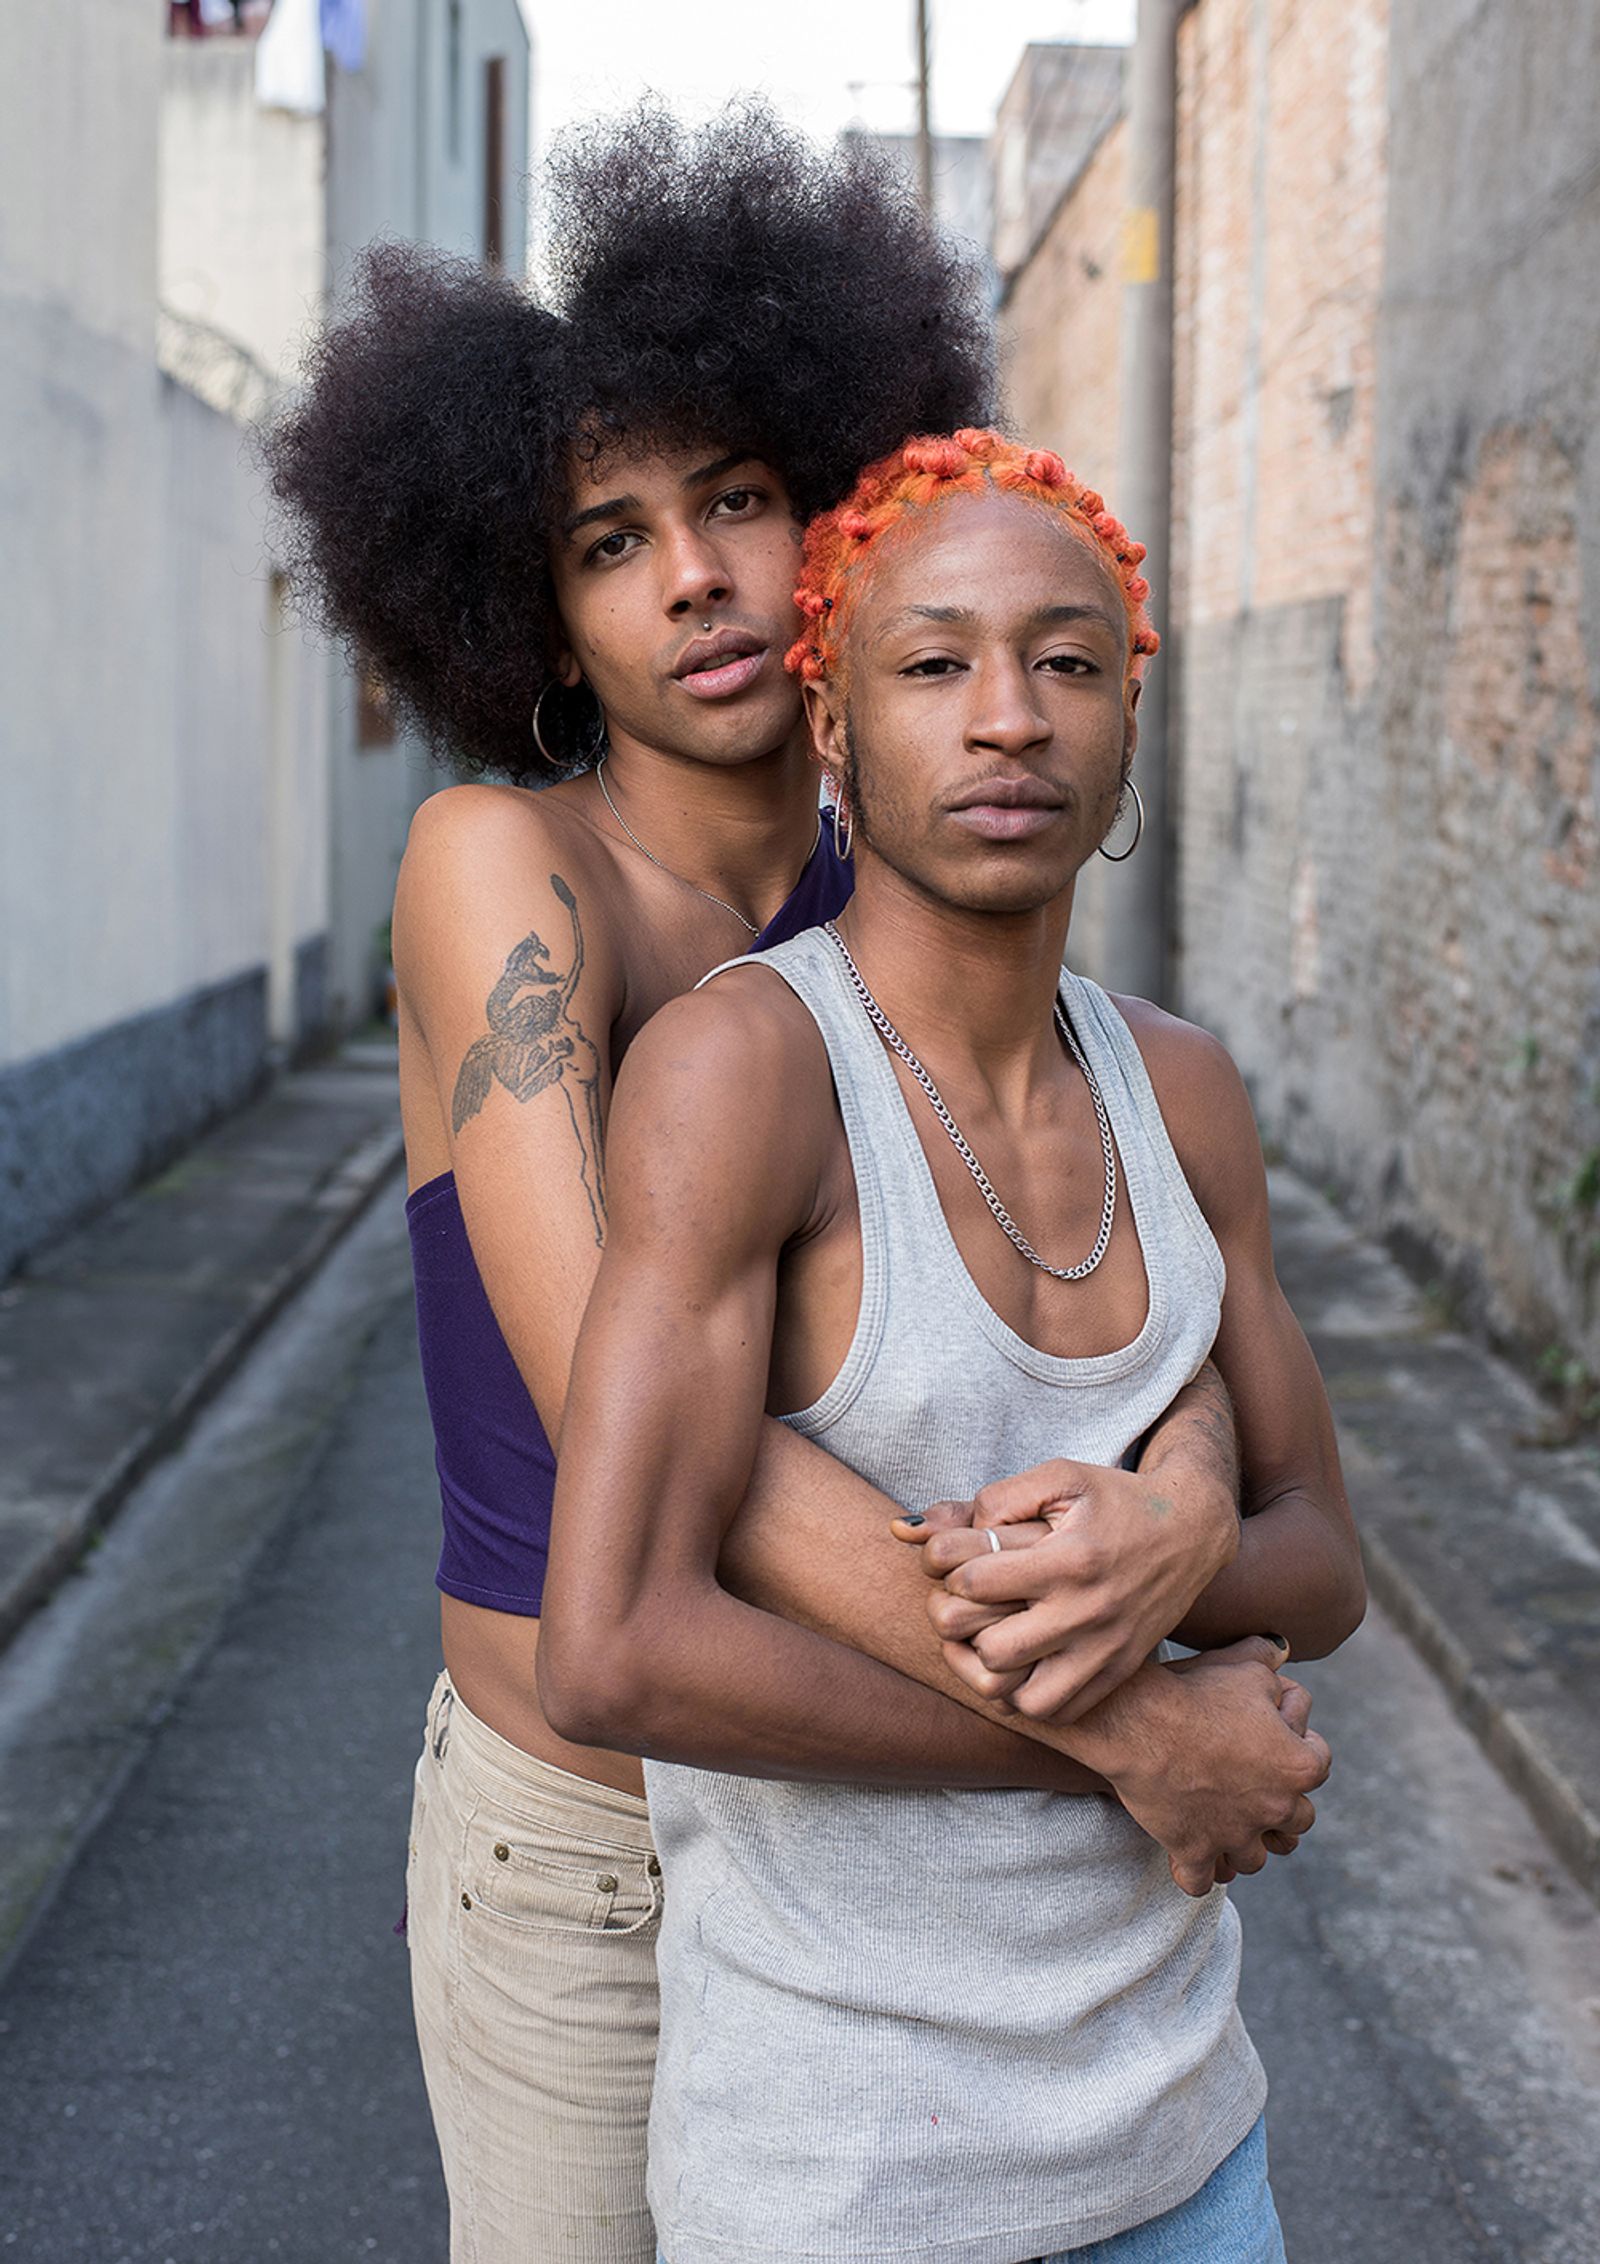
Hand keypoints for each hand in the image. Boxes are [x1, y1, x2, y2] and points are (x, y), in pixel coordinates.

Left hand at [893, 1456, 1239, 1722]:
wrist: (1192, 1529)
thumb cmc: (1114, 1498)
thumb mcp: (1058, 1477)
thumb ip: (994, 1499)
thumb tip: (921, 1529)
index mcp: (1069, 1559)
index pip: (974, 1583)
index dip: (946, 1568)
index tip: (954, 1560)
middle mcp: (1088, 1612)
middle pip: (991, 1650)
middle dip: (962, 1625)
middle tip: (963, 1604)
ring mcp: (1105, 1650)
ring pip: (1020, 1696)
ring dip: (990, 1670)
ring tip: (987, 1637)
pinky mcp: (1116, 1671)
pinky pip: (1055, 1710)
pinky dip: (1026, 1695)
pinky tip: (1020, 1661)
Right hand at [1078, 1637, 1329, 1895]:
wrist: (1139, 1720)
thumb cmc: (1196, 1690)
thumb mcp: (1243, 1665)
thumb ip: (1269, 1660)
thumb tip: (1281, 1649)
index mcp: (1298, 1766)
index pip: (1321, 1762)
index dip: (1304, 1746)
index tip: (1283, 1737)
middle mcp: (1275, 1809)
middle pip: (1298, 1822)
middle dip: (1283, 1806)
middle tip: (1259, 1786)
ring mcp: (1233, 1836)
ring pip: (1255, 1859)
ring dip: (1246, 1844)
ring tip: (1229, 1825)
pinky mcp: (1192, 1850)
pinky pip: (1201, 1882)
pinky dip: (1199, 1873)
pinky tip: (1192, 1857)